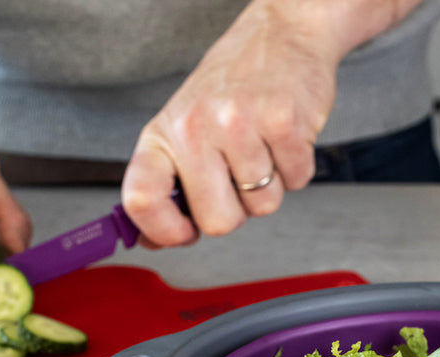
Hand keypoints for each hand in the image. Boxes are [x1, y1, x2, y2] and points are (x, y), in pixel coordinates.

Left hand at [121, 0, 341, 247]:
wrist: (281, 35)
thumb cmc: (233, 85)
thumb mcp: (183, 127)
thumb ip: (168, 184)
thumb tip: (153, 239)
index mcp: (163, 134)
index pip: (141, 199)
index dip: (163, 232)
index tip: (182, 234)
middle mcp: (195, 128)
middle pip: (217, 222)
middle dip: (236, 211)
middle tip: (239, 178)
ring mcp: (239, 124)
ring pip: (263, 207)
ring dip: (271, 186)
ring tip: (264, 146)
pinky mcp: (284, 123)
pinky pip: (297, 182)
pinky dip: (297, 168)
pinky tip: (285, 137)